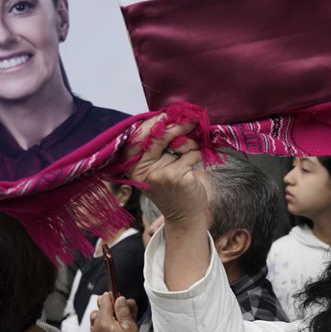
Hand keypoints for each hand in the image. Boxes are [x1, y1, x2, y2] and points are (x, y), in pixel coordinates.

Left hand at [90, 293, 143, 331]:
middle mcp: (96, 327)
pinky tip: (114, 331)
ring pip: (96, 318)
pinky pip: (96, 328)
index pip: (104, 299)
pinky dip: (103, 326)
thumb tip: (119, 298)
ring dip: (106, 316)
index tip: (120, 299)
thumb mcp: (130, 326)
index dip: (114, 296)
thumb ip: (124, 310)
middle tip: (122, 311)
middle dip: (110, 306)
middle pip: (99, 307)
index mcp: (104, 321)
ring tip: (118, 322)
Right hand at [126, 116, 211, 290]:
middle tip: (191, 121)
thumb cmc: (172, 188)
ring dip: (190, 145)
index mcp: (133, 166)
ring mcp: (159, 173)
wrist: (184, 216)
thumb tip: (171, 117)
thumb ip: (158, 147)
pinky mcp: (176, 176)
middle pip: (159, 135)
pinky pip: (191, 154)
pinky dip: (197, 156)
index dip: (154, 122)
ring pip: (179, 144)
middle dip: (177, 125)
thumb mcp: (157, 168)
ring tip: (190, 155)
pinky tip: (195, 167)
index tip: (168, 114)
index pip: (138, 135)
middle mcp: (143, 169)